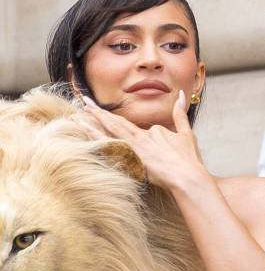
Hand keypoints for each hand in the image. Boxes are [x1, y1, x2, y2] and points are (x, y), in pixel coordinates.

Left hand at [73, 91, 209, 190]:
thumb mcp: (187, 134)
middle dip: (100, 111)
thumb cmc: (189, 160)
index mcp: (155, 131)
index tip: (116, 131)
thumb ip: (180, 114)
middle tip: (84, 101)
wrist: (187, 176)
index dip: (128, 131)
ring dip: (95, 118)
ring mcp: (135, 145)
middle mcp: (143, 136)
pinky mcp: (130, 155)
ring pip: (111, 128)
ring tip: (81, 110)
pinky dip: (96, 134)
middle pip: (118, 121)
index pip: (137, 131)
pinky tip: (85, 128)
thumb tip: (182, 94)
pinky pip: (109, 143)